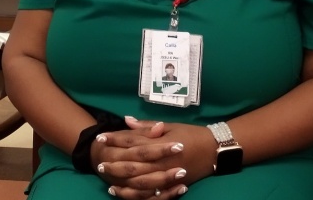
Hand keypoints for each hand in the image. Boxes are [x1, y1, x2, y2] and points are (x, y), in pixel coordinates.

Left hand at [95, 117, 216, 197]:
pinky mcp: (170, 187)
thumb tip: (126, 120)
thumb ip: (147, 126)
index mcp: (159, 144)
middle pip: (131, 163)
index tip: (101, 137)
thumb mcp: (171, 126)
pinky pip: (149, 194)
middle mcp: (160, 161)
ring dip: (120, 180)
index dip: (115, 139)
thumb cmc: (192, 134)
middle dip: (113, 161)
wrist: (214, 150)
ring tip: (106, 177)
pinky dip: (134, 194)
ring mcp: (165, 176)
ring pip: (138, 181)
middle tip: (99, 161)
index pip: (132, 141)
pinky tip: (122, 192)